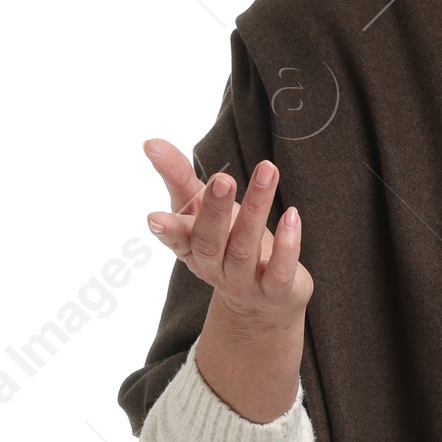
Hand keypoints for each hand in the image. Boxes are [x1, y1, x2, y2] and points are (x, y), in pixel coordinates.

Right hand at [143, 139, 310, 420]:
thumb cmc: (226, 239)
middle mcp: (213, 267)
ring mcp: (244, 282)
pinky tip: (292, 214)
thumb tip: (150, 142)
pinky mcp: (275, 291)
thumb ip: (177, 175)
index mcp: (190, 246)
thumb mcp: (200, 207)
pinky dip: (288, 244)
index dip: (167, 230)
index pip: (176, 237)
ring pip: (245, 247)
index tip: (154, 218)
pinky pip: (280, 271)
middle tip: (222, 178)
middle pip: (209, 241)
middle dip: (214, 210)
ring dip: (257, 208)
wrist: (265, 298)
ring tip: (267, 171)